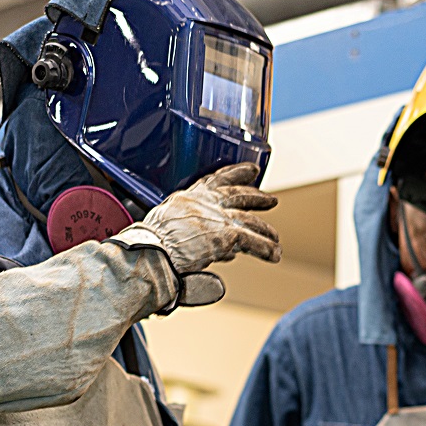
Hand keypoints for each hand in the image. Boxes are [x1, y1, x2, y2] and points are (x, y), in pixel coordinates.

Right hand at [110, 162, 280, 272]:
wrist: (152, 251)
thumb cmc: (151, 244)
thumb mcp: (168, 226)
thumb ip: (191, 232)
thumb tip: (213, 248)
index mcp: (188, 197)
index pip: (215, 180)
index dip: (234, 174)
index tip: (249, 170)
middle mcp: (205, 203)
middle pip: (237, 195)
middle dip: (256, 197)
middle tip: (271, 199)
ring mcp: (218, 217)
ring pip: (250, 220)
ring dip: (265, 230)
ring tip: (275, 238)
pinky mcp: (227, 234)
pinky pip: (253, 241)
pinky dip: (265, 249)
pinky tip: (274, 254)